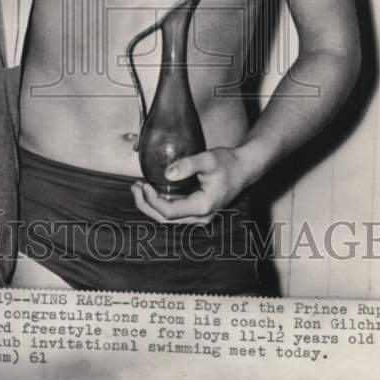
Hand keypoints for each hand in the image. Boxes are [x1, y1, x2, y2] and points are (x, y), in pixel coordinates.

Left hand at [131, 147, 250, 224]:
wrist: (244, 168)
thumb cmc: (228, 163)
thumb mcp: (208, 159)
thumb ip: (187, 165)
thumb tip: (167, 173)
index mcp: (202, 207)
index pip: (169, 212)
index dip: (153, 200)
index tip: (144, 185)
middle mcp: (201, 216)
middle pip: (166, 220)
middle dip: (146, 205)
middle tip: (135, 188)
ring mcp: (200, 216)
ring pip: (169, 219)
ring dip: (152, 206)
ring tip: (139, 189)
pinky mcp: (199, 211)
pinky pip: (175, 213)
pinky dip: (161, 205)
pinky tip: (153, 191)